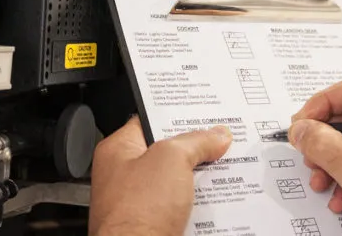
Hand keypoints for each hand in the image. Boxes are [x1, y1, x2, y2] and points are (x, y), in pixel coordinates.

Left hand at [89, 116, 232, 235]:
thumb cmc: (135, 214)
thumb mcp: (172, 159)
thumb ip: (196, 141)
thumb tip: (215, 136)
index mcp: (118, 151)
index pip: (151, 121)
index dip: (179, 115)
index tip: (205, 116)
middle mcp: (125, 176)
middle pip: (169, 153)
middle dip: (196, 150)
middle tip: (220, 144)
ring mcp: (138, 203)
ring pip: (178, 182)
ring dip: (200, 180)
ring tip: (223, 172)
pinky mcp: (153, 225)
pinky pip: (182, 208)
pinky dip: (199, 205)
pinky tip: (215, 201)